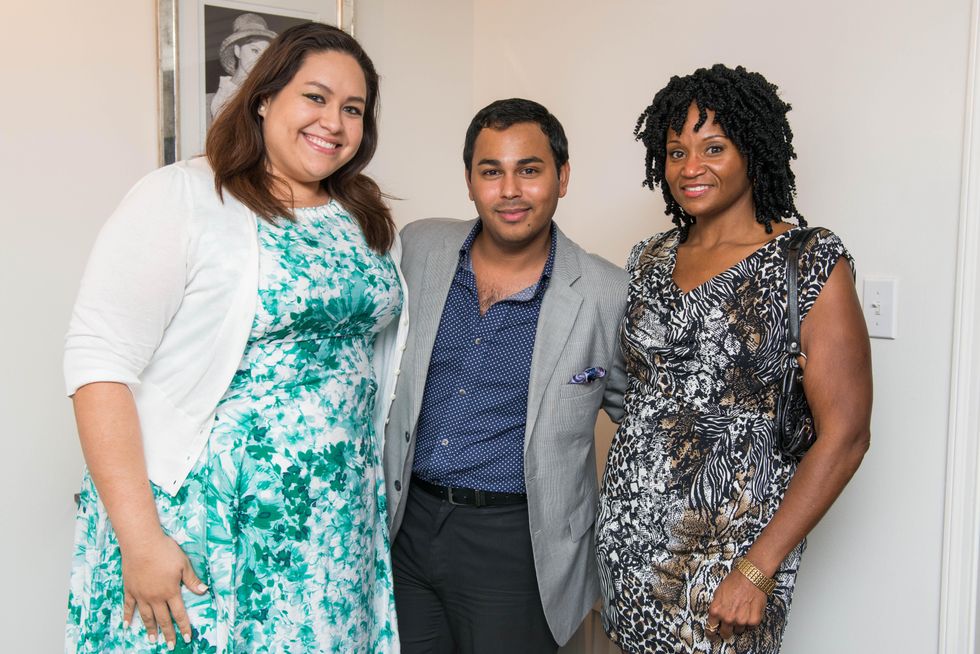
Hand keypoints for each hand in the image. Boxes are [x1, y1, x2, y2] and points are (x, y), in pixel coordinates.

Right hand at [120, 533, 208, 649]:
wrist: (141, 543)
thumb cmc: (165, 551)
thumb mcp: (183, 564)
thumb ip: (192, 579)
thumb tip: (204, 591)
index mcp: (171, 592)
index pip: (179, 614)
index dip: (184, 627)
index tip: (187, 638)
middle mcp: (155, 597)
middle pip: (163, 619)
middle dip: (168, 633)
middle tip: (170, 645)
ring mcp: (141, 595)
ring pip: (146, 616)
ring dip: (150, 629)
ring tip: (152, 640)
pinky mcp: (130, 589)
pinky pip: (128, 606)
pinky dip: (128, 616)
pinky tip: (127, 625)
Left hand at [706, 568, 766, 640]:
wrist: (751, 576)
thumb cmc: (734, 581)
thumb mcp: (718, 592)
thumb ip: (717, 606)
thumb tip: (716, 616)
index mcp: (716, 610)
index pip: (711, 629)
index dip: (712, 632)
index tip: (713, 634)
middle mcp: (727, 618)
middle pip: (725, 634)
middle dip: (726, 630)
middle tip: (729, 625)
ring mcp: (741, 620)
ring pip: (739, 630)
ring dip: (739, 624)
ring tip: (742, 611)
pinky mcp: (753, 621)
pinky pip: (750, 627)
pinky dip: (750, 621)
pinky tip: (750, 610)